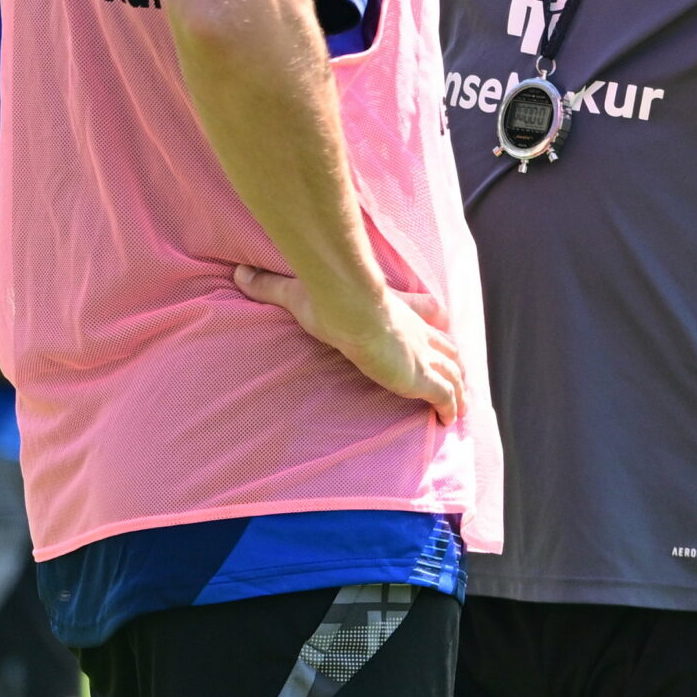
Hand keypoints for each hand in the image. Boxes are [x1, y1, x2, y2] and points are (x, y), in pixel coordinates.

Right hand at [234, 264, 465, 422]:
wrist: (349, 304)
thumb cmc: (331, 297)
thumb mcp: (298, 292)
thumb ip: (271, 286)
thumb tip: (240, 275)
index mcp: (397, 313)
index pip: (429, 319)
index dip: (436, 333)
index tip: (441, 342)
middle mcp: (417, 334)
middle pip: (449, 349)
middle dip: (453, 365)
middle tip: (456, 381)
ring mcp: (422, 356)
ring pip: (454, 374)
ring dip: (457, 391)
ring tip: (456, 409)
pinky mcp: (421, 377)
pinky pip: (445, 397)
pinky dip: (450, 408)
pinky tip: (448, 422)